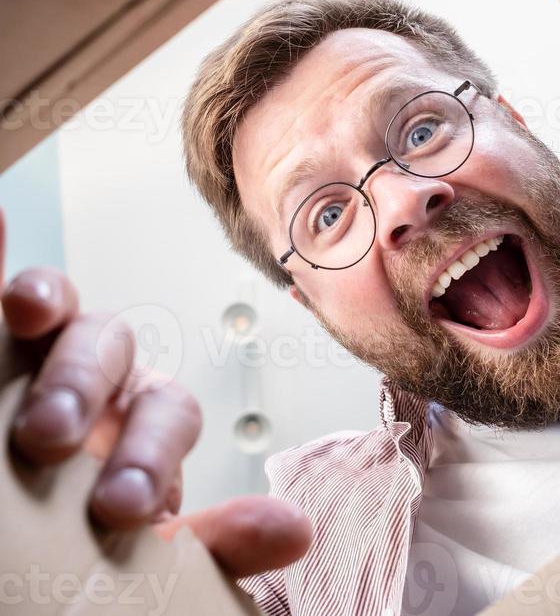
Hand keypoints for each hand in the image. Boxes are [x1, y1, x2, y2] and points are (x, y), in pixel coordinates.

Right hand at [0, 209, 311, 577]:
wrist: (35, 556)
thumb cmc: (95, 539)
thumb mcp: (145, 553)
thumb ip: (209, 541)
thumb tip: (293, 529)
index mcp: (144, 425)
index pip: (166, 411)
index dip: (151, 450)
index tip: (124, 506)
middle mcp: (101, 381)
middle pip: (112, 346)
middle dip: (86, 383)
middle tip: (51, 438)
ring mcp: (46, 359)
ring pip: (61, 311)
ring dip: (47, 306)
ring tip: (24, 329)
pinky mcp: (2, 352)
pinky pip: (6, 308)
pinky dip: (13, 276)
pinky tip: (3, 240)